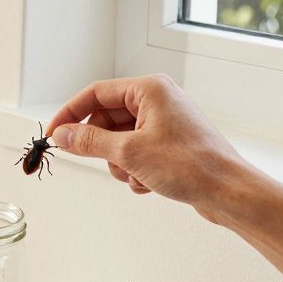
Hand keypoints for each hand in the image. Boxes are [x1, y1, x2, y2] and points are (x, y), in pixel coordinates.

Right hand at [45, 74, 260, 223]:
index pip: (96, 93)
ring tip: (137, 176)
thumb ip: (89, 141)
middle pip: (106, 119)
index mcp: (149, 89)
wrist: (228, 192)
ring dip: (120, 164)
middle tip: (108, 164)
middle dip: (103, 147)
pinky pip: (135, 153)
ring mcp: (164, 122)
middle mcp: (157, 100)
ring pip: (119, 140)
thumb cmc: (190, 166)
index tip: (53, 135)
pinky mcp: (169, 144)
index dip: (70, 114)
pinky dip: (135, 170)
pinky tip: (149, 183)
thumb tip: (62, 135)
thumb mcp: (129, 153)